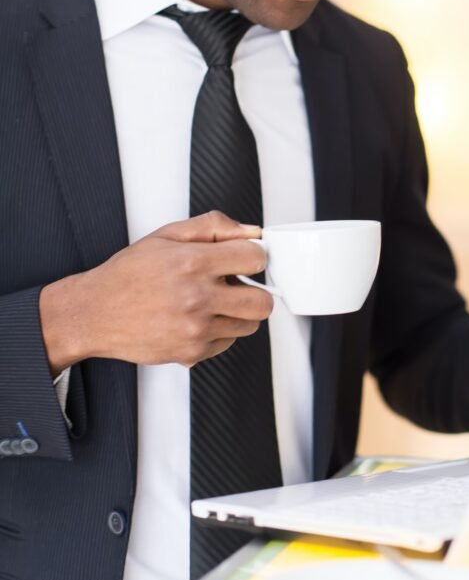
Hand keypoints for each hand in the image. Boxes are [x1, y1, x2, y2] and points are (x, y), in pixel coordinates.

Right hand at [39, 212, 272, 374]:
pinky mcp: (191, 352)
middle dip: (255, 290)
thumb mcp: (167, 235)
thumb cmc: (128, 274)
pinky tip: (198, 319)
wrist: (94, 313)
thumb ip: (213, 226)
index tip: (244, 258)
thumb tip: (250, 232)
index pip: (255, 258)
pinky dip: (219, 332)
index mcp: (192, 262)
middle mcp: (196, 297)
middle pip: (262, 301)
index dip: (252, 255)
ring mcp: (195, 329)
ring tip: (214, 301)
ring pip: (249, 324)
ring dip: (239, 312)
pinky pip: (227, 342)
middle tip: (237, 284)